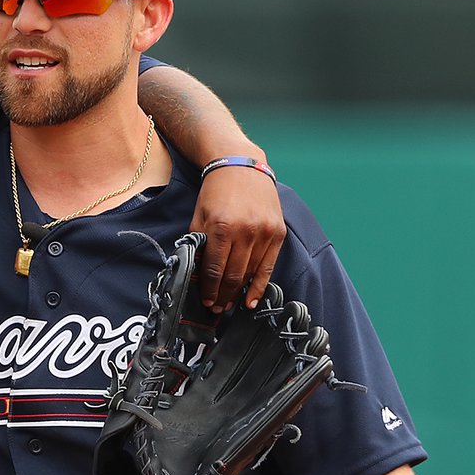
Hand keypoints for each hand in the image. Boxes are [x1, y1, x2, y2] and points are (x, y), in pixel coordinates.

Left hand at [190, 166, 285, 311]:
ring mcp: (265, 232)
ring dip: (239, 293)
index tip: (206, 301)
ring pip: (250, 273)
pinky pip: (268, 266)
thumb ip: (198, 244)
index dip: (209, 289)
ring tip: (230, 305)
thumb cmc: (216, 192)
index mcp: (222, 227)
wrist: (242, 166)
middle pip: (233, 275)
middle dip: (223, 296)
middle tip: (216, 308)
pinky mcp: (278, 232)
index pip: (215, 268)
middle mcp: (246, 231)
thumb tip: (197, 274)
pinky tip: (251, 300)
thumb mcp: (200, 216)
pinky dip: (259, 286)